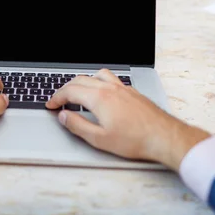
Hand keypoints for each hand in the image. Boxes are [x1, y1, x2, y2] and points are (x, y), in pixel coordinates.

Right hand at [46, 69, 209, 170]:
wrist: (164, 137)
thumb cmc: (135, 140)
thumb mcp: (99, 139)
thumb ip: (77, 125)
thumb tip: (64, 117)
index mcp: (99, 98)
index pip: (70, 91)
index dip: (56, 98)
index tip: (50, 105)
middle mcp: (110, 89)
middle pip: (81, 80)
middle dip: (66, 88)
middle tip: (59, 100)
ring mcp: (123, 88)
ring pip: (97, 75)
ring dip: (84, 81)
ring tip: (78, 91)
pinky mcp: (132, 92)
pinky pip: (111, 79)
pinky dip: (99, 82)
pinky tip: (102, 93)